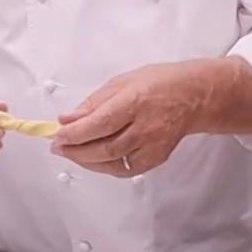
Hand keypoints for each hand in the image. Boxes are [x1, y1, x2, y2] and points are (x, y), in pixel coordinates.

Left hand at [53, 61, 206, 176]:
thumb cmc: (158, 83)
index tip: (57, 135)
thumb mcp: (122, 81)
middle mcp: (146, 127)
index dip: (75, 133)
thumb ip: (94, 103)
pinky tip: (94, 159)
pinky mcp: (157, 158)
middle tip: (58, 147)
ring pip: (113, 163)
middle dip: (76, 150)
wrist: (194, 96)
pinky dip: (106, 167)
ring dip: (87, 161)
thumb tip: (67, 119)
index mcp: (135, 101)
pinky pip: (127, 169)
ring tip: (71, 153)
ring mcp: (153, 145)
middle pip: (105, 148)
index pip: (100, 124)